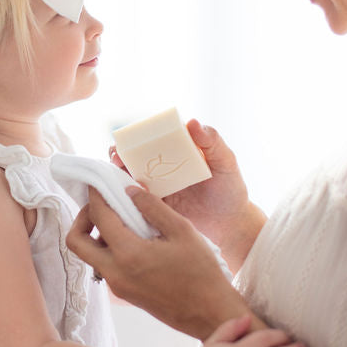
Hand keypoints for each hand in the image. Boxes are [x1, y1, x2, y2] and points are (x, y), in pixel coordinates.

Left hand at [67, 186, 249, 339]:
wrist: (210, 314)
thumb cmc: (201, 272)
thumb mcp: (182, 231)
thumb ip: (153, 207)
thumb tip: (130, 191)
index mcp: (128, 254)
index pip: (99, 217)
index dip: (96, 195)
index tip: (99, 182)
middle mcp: (115, 272)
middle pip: (76, 242)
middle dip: (82, 217)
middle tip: (102, 204)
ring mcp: (117, 286)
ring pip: (88, 255)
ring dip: (95, 234)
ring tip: (121, 219)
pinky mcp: (124, 293)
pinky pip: (104, 266)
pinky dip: (108, 248)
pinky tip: (132, 238)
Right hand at [110, 119, 264, 267]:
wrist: (229, 225)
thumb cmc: (230, 189)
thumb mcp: (225, 161)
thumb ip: (212, 141)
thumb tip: (192, 122)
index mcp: (176, 149)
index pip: (151, 136)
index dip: (136, 135)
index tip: (130, 138)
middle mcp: (161, 165)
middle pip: (132, 154)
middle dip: (119, 152)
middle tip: (117, 157)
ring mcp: (155, 186)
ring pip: (127, 175)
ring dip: (117, 173)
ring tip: (117, 176)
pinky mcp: (152, 205)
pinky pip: (133, 198)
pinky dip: (124, 195)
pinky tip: (124, 197)